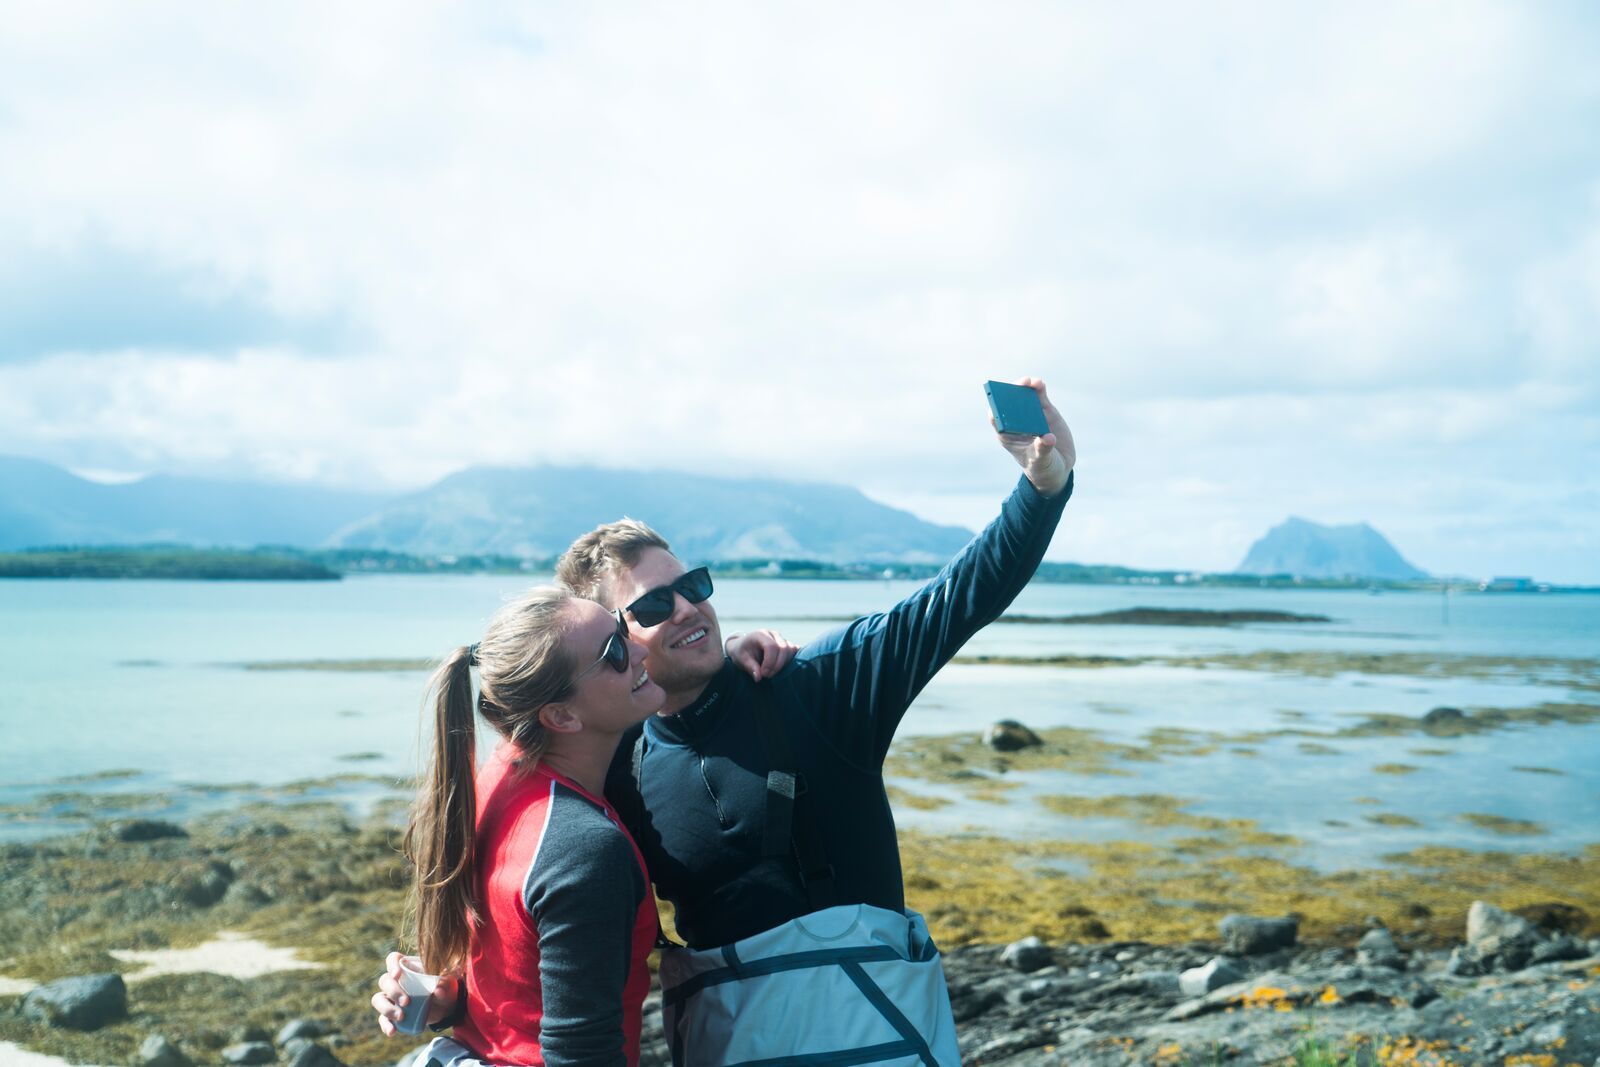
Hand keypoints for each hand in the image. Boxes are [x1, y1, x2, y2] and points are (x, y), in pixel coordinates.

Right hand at [372, 951, 459, 1036]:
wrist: (445, 1007)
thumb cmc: (444, 988)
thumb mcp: (448, 984)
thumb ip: (444, 985)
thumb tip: (438, 991)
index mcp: (408, 967)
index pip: (393, 959)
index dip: (392, 965)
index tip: (397, 974)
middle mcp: (396, 981)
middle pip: (384, 981)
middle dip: (393, 991)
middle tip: (407, 1002)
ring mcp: (392, 998)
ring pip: (378, 999)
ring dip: (386, 1008)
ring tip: (400, 1017)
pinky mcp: (392, 1014)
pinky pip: (383, 1019)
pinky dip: (386, 1025)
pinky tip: (392, 1031)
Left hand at [724, 629, 800, 680]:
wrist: (743, 647)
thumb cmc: (741, 652)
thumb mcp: (740, 659)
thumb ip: (750, 667)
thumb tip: (759, 677)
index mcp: (760, 634)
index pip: (771, 646)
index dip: (770, 662)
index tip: (764, 674)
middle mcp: (773, 634)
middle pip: (783, 649)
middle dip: (777, 666)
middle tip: (767, 676)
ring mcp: (781, 638)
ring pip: (791, 650)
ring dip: (784, 665)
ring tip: (772, 673)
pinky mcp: (786, 644)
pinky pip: (794, 651)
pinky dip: (790, 661)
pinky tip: (780, 668)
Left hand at [993, 377, 1074, 496]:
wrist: (1058, 465)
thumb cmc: (1043, 466)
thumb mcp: (1041, 461)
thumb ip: (1042, 450)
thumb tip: (1047, 438)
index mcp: (1008, 436)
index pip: (997, 419)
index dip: (996, 410)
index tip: (997, 403)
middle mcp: (1018, 422)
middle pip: (1009, 404)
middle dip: (1010, 394)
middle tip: (1015, 388)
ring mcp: (1031, 415)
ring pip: (1024, 397)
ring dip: (1025, 387)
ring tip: (1030, 382)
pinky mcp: (1045, 410)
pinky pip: (1039, 397)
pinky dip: (1038, 389)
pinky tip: (1039, 384)